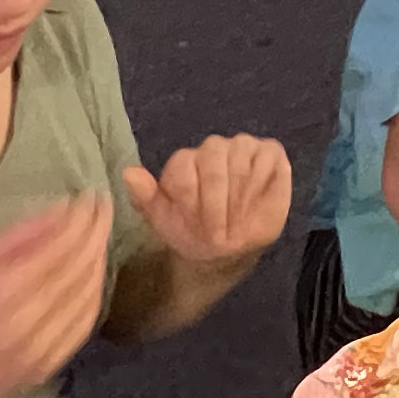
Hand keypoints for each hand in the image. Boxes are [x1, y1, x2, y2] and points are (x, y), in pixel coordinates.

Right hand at [0, 194, 111, 397]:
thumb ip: (14, 240)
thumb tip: (59, 211)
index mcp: (3, 291)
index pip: (62, 246)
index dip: (84, 218)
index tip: (93, 196)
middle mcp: (30, 320)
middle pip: (81, 269)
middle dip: (96, 233)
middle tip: (103, 209)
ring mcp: (43, 348)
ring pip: (89, 297)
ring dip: (98, 262)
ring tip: (97, 237)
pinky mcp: (48, 367)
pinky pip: (84, 326)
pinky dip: (93, 296)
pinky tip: (91, 277)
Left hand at [120, 135, 290, 269]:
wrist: (227, 249)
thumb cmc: (193, 232)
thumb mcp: (163, 221)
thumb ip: (145, 198)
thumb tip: (128, 173)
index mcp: (185, 161)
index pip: (184, 165)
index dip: (191, 200)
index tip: (197, 228)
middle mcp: (213, 148)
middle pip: (212, 158)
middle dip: (216, 201)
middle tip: (219, 233)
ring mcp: (243, 148)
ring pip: (240, 155)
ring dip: (239, 195)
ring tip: (237, 220)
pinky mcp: (270, 154)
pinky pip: (268, 157)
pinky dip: (262, 182)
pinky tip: (255, 202)